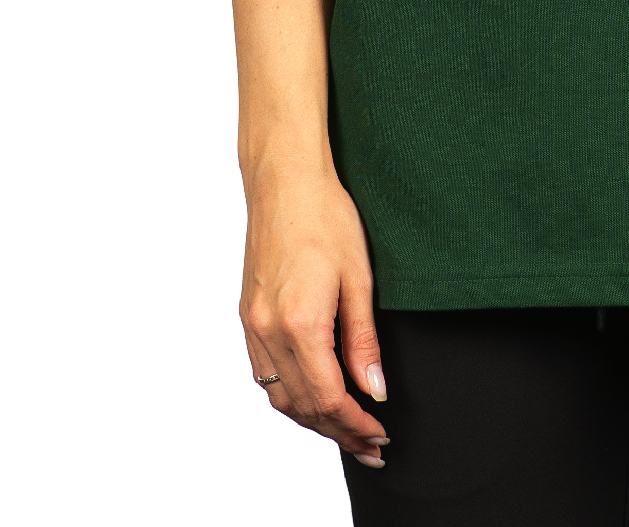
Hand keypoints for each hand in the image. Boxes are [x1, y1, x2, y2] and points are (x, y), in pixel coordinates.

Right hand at [239, 162, 390, 466]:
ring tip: (345, 429)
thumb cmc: (326, 217)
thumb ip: (363, 341)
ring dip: (312, 419)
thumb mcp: (359, 278)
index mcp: (300, 324)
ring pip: (279, 396)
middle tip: (370, 446)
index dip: (356, 425)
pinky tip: (312, 395)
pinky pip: (264, 374)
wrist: (284, 181)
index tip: (380, 436)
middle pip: (303, 406)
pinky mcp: (247, 315)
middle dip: (338, 432)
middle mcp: (269, 331)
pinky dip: (289, 395)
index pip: (330, 399)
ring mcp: (253, 325)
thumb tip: (374, 390)